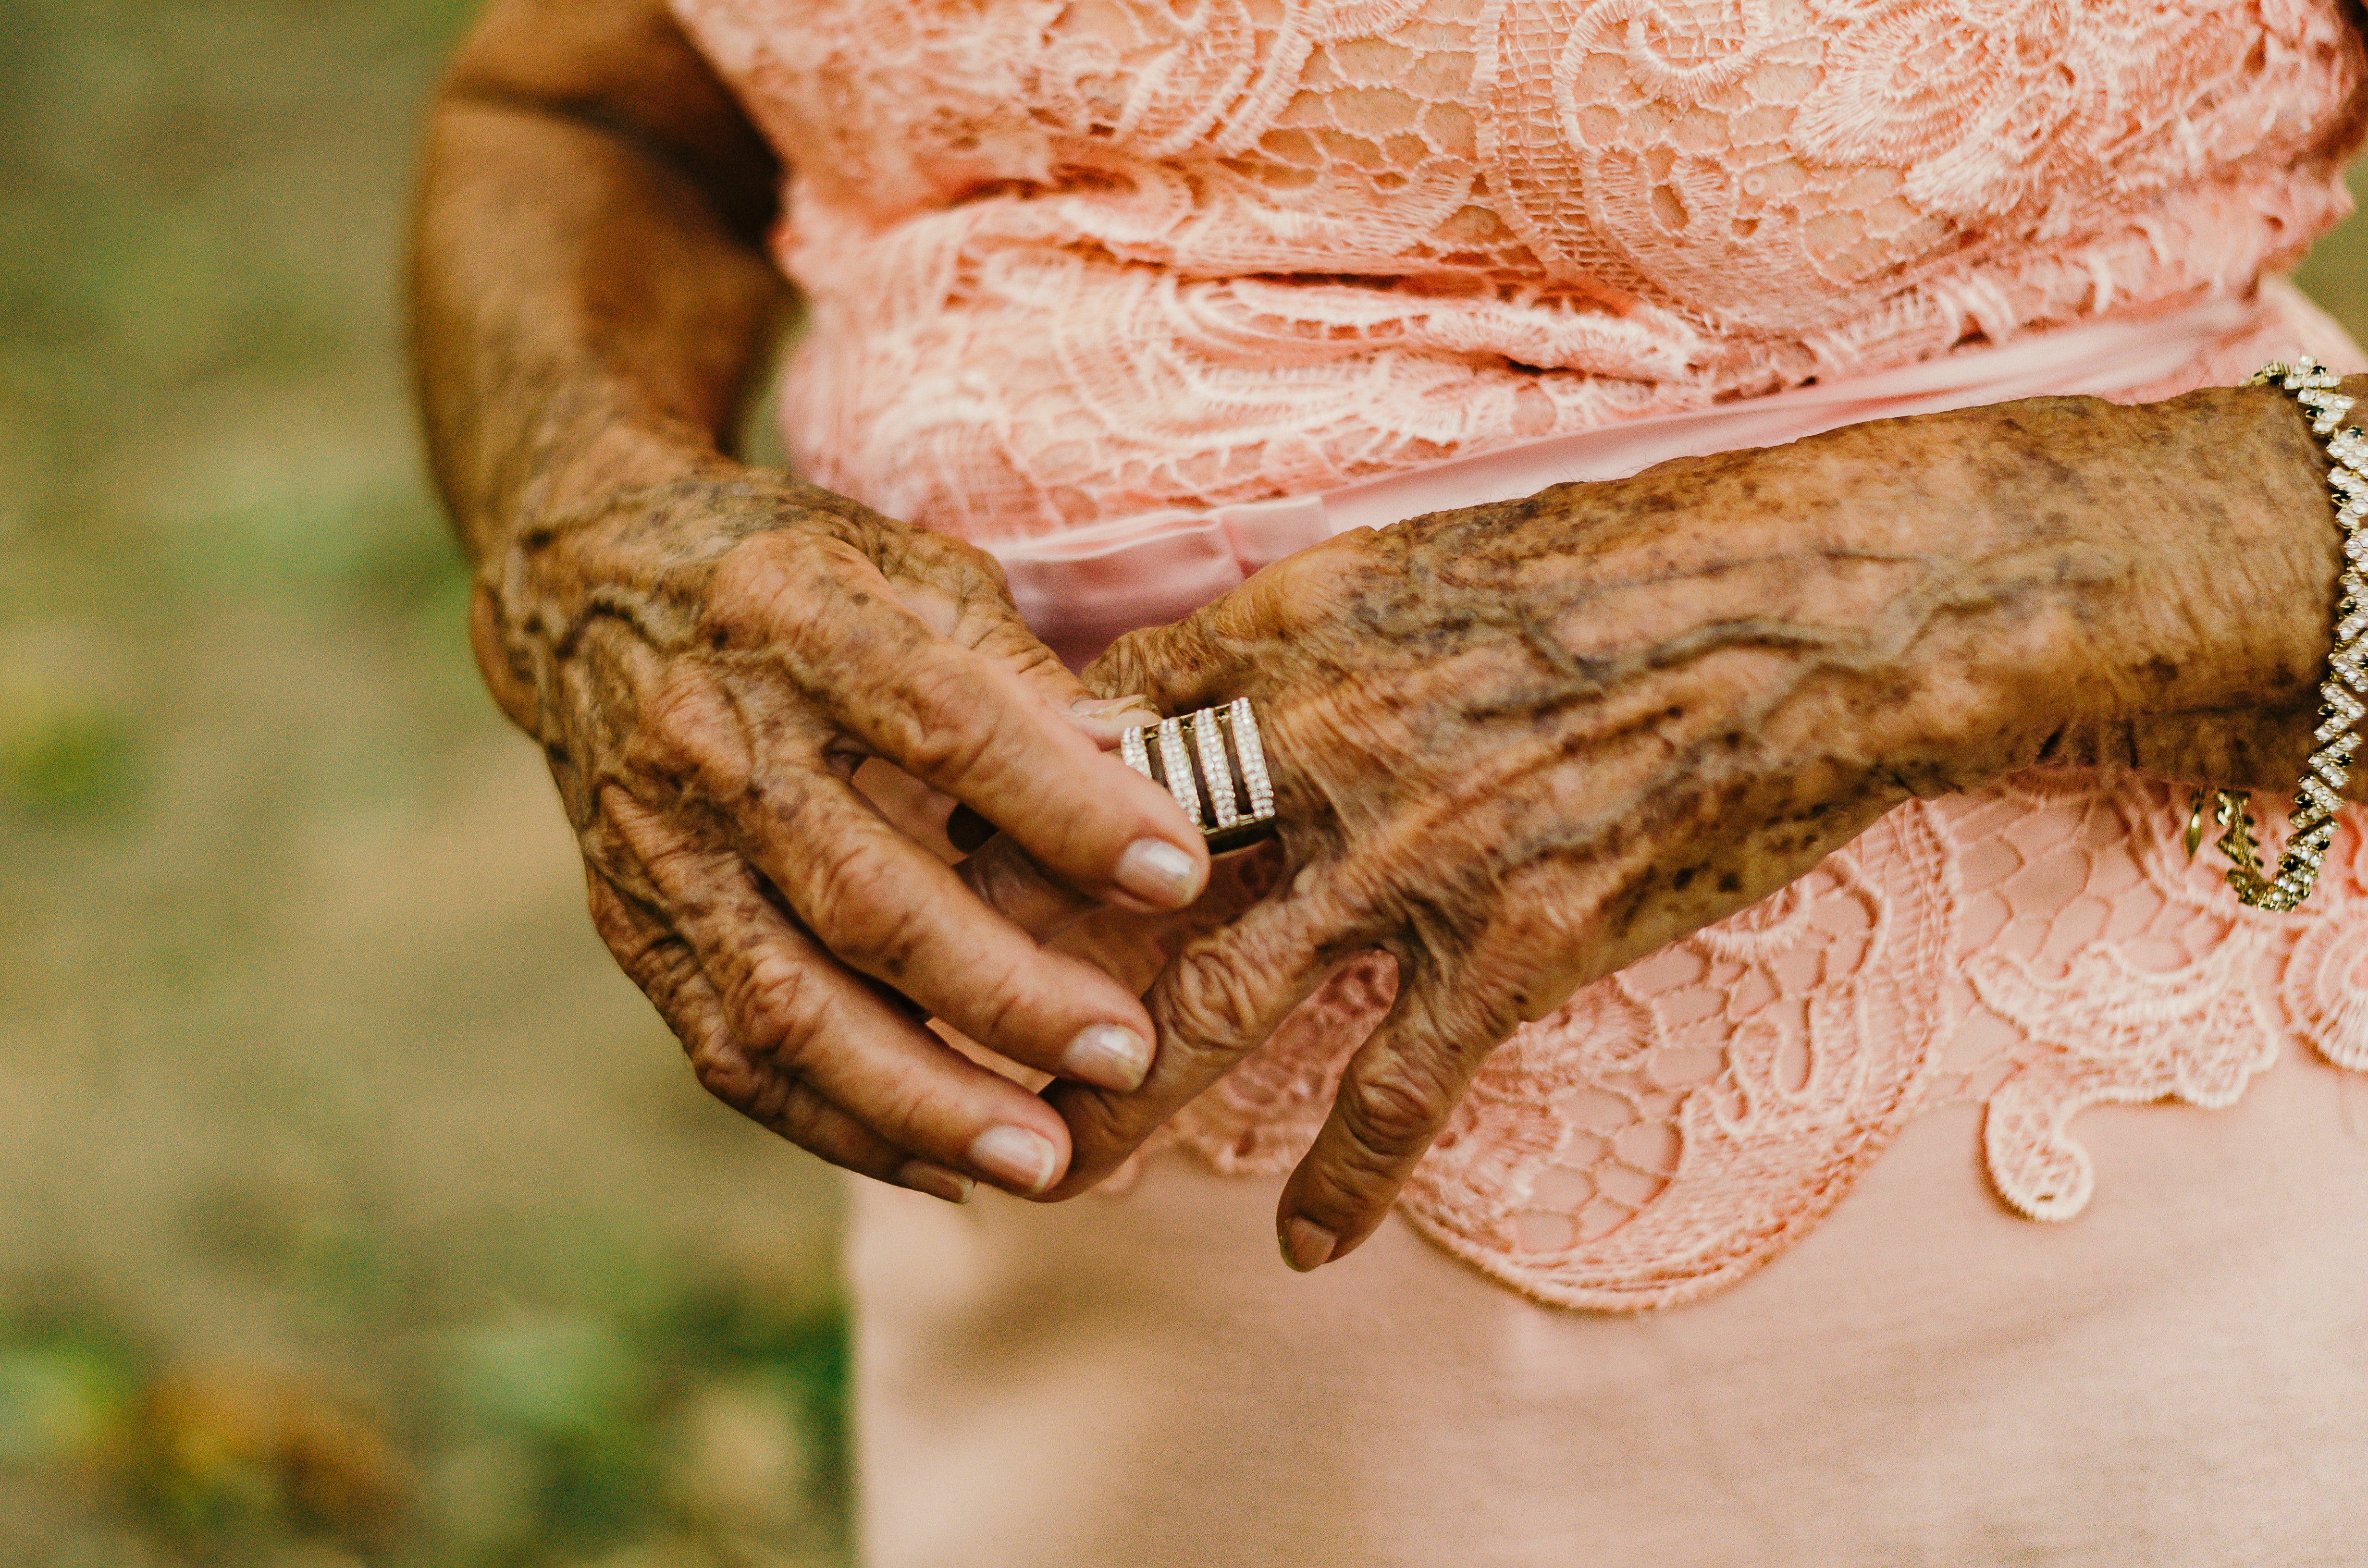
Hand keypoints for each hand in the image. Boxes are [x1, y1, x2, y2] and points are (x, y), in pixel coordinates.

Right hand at [470, 462, 1210, 1199]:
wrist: (587, 580)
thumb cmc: (802, 577)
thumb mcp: (913, 574)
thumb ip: (1024, 679)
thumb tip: (1154, 772)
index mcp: (792, 617)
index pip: (944, 724)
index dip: (1066, 807)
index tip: (1181, 874)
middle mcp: (708, 739)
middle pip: (864, 894)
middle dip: (1004, 991)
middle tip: (1125, 1053)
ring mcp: (656, 847)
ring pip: (786, 1003)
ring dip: (920, 1098)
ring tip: (1042, 1162)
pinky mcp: (631, 925)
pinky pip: (730, 1052)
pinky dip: (839, 1124)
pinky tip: (946, 1171)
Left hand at [1037, 396, 2304, 1268]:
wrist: (1825, 604)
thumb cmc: (1633, 559)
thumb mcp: (1432, 553)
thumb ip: (1304, 630)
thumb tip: (1202, 678)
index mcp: (1298, 625)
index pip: (1095, 725)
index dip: (1005, 800)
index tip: (945, 856)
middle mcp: (1327, 738)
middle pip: (1111, 876)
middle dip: (1008, 965)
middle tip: (935, 1034)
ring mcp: (1417, 851)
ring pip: (1212, 1005)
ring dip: (1122, 1101)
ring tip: (1054, 1167)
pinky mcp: (1518, 945)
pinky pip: (1394, 1092)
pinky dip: (1340, 1182)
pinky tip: (1299, 1247)